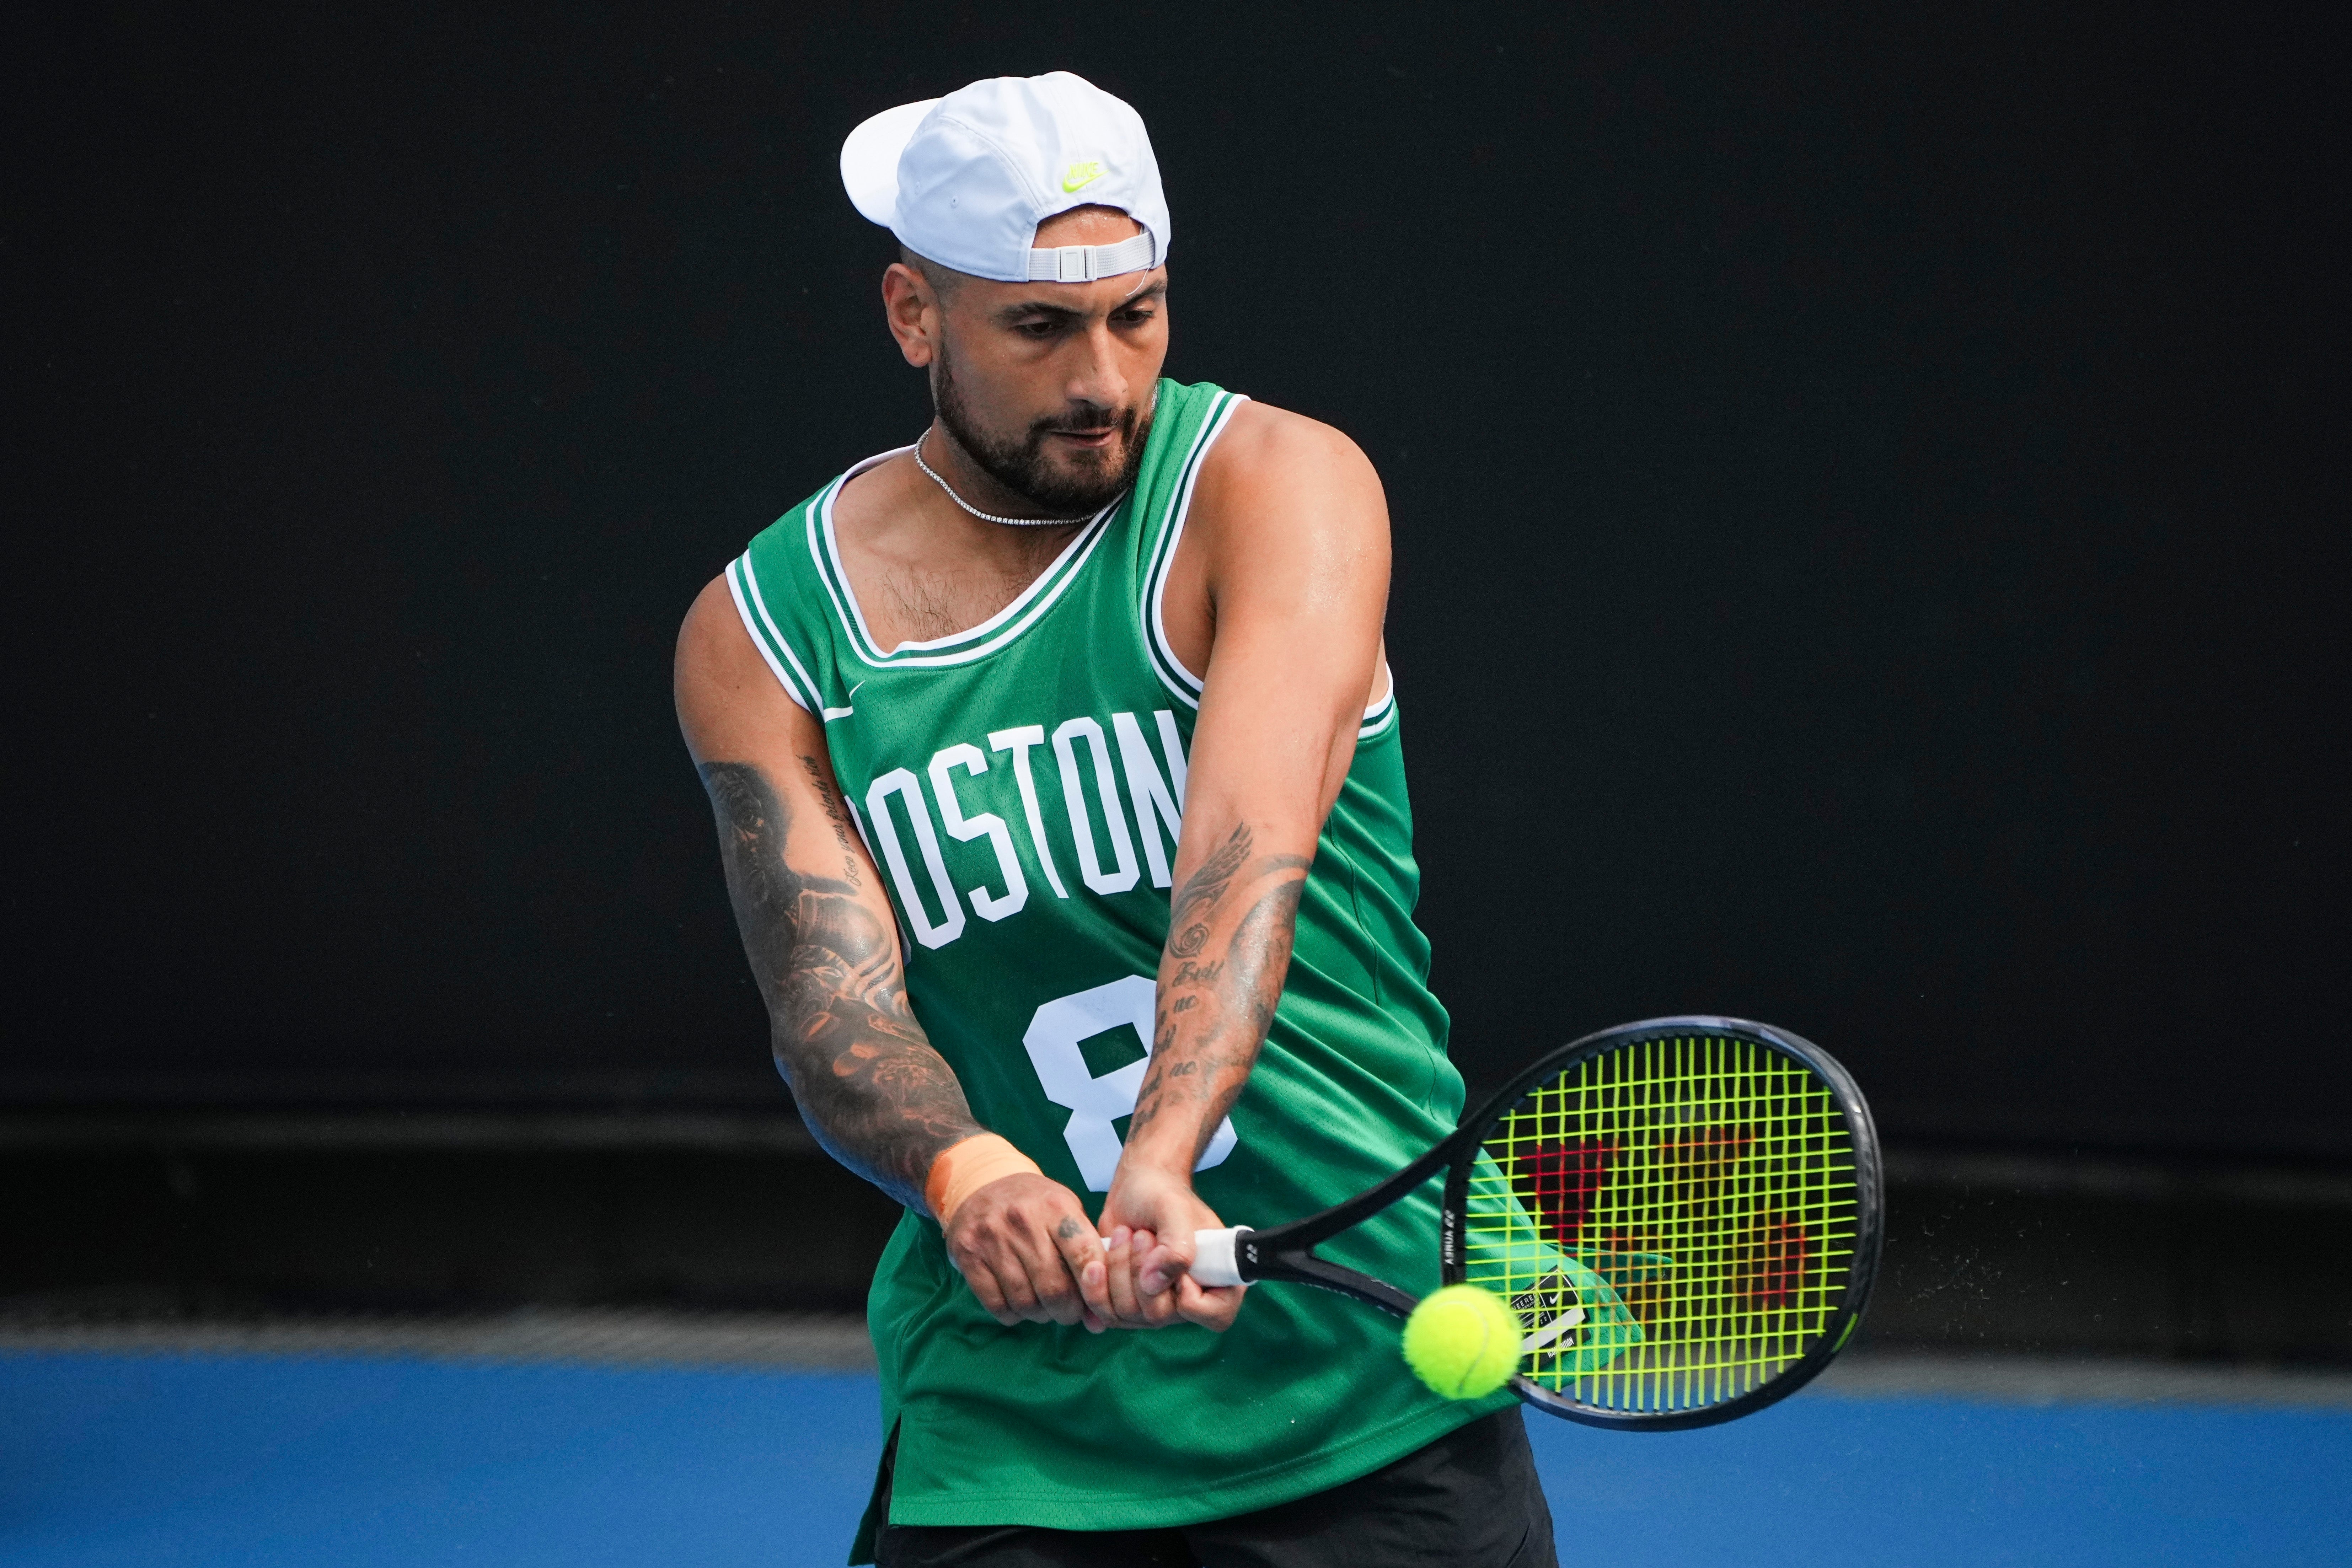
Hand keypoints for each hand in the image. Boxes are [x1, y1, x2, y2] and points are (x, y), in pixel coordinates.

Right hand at [942, 1172, 1111, 1331]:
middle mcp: (1023, 1220)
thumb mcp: (1066, 1210)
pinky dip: (1012, 1315)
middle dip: (1067, 1312)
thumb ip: (1087, 1252)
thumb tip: (1101, 1311)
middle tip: (1068, 1312)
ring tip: (1044, 1308)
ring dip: (1040, 1315)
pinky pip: (996, 1304)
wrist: (981, 1183)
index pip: (1084, 1255)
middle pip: (1055, 1288)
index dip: (1095, 1287)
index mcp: (1055, 1206)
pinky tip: (1018, 1306)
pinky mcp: (968, 1255)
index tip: (1095, 1298)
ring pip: (1026, 1302)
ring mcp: (992, 1238)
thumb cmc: (1035, 1204)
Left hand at [1098, 1159, 1245, 1331]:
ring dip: (1118, 1269)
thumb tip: (1154, 1285)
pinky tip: (1099, 1262)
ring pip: (1129, 1314)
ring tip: (1124, 1234)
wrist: (1135, 1190)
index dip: (1191, 1298)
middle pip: (1160, 1314)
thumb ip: (1176, 1247)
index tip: (1170, 1260)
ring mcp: (1157, 1305)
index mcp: (1218, 1278)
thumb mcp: (1174, 1210)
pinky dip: (1097, 1286)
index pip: (1216, 1315)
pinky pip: (1108, 1314)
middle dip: (1140, 1269)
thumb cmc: (1163, 1195)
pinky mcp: (1128, 1304)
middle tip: (1141, 1234)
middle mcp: (1188, 1299)